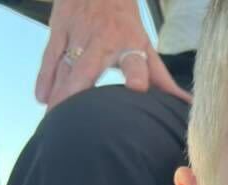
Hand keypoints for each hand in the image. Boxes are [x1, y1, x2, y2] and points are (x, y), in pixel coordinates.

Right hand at [36, 0, 191, 109]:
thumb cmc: (124, 21)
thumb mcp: (144, 44)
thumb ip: (160, 77)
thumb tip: (185, 105)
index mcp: (128, 43)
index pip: (134, 60)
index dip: (135, 73)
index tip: (137, 87)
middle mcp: (102, 38)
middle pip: (88, 68)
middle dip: (79, 93)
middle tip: (74, 120)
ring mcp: (77, 33)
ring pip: (66, 66)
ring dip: (59, 92)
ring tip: (56, 119)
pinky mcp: (59, 28)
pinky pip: (50, 56)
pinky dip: (45, 77)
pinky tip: (42, 98)